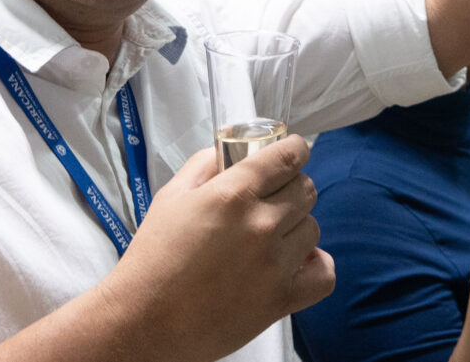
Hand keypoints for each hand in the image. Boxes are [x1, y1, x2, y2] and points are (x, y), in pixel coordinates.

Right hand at [101, 135, 331, 359]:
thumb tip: (230, 152)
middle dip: (291, 187)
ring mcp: (274, 264)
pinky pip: (324, 274)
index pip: (289, 156)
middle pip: (306, 189)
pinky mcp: (280, 300)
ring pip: (313, 227)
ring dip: (297, 227)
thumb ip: (204, 165)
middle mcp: (261, 224)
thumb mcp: (171, 196)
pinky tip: (295, 263)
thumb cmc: (153, 258)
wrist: (145, 320)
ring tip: (273, 237)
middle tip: (272, 199)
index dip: (294, 150)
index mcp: (233, 194)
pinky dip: (315, 265)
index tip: (291, 154)